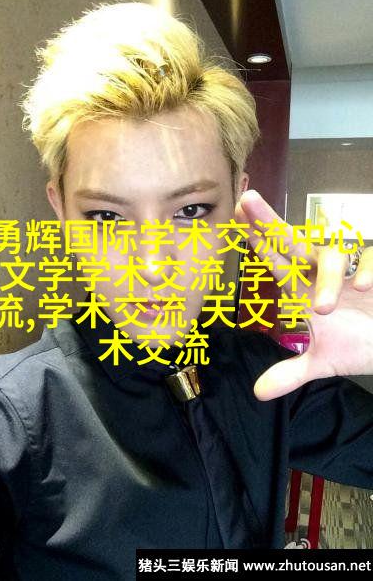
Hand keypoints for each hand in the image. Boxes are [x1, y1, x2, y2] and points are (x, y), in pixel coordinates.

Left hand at [234, 189, 372, 400]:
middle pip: (293, 241)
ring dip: (326, 278)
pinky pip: (370, 258)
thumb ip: (290, 372)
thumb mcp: (323, 361)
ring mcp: (351, 269)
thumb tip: (258, 393)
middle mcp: (324, 273)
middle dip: (270, 222)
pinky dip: (365, 269)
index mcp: (306, 288)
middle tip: (247, 201)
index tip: (236, 218)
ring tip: (325, 308)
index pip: (276, 260)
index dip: (256, 240)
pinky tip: (362, 287)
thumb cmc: (360, 341)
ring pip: (332, 255)